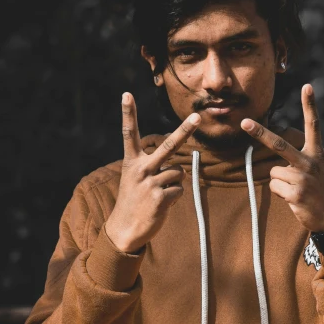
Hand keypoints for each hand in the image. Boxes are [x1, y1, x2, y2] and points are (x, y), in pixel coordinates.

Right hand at [105, 93, 200, 252]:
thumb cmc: (134, 201)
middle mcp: (141, 169)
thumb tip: (180, 168)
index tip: (126, 94)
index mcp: (132, 162)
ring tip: (158, 194)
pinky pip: (179, 190)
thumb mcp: (136, 180)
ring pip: (178, 173)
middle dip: (185, 130)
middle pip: (168, 145)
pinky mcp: (160, 198)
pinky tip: (161, 204)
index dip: (129, 114)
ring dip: (173, 184)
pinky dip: (174, 198)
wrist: (125, 229)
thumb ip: (154, 168)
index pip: (130, 134)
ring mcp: (151, 183)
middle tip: (198, 116)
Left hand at [240, 84, 323, 232]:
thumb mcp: (318, 170)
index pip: (314, 125)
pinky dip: (280, 193)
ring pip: (274, 173)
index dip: (310, 105)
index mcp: (317, 153)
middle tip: (243, 122)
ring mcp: (302, 178)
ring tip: (297, 190)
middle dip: (260, 133)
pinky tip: (295, 199)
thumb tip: (275, 167)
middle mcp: (309, 162)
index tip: (307, 86)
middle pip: (279, 145)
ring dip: (280, 182)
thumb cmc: (323, 191)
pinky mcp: (295, 194)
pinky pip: (274, 187)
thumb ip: (301, 161)